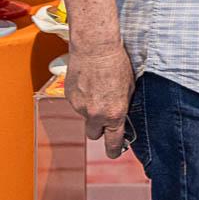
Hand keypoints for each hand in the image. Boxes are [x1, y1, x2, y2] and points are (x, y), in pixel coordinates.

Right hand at [65, 42, 134, 158]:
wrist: (95, 47)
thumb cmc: (116, 62)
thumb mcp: (129, 85)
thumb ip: (124, 104)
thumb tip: (121, 114)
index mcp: (114, 113)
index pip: (113, 142)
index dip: (114, 150)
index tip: (115, 152)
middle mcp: (96, 115)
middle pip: (94, 135)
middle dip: (100, 129)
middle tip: (105, 115)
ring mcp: (80, 108)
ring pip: (85, 116)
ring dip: (91, 108)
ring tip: (98, 86)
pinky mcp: (69, 98)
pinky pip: (77, 104)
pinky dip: (82, 97)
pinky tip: (89, 81)